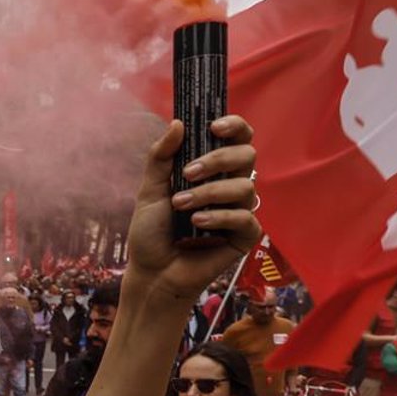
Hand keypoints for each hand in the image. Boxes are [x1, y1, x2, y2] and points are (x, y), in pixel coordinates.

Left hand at [123, 116, 260, 303]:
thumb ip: (161, 158)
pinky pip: (245, 218)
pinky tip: (196, 224)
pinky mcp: (244, 237)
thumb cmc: (151, 233)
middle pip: (247, 156)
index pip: (237, 140)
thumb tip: (178, 123)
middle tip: (188, 173)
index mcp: (212, 172)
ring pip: (243, 187)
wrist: (149, 273)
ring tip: (180, 206)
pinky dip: (219, 218)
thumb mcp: (149, 191)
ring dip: (208, 193)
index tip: (213, 126)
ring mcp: (239, 212)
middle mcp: (230, 187)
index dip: (234, 126)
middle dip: (218, 159)